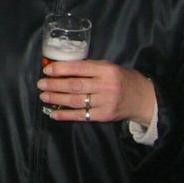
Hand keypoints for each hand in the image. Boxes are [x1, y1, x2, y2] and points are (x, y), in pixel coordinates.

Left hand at [37, 60, 155, 125]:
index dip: (61, 69)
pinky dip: (66, 115)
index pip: (79, 68)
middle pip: (75, 85)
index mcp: (106, 70)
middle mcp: (106, 86)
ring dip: (57, 99)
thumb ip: (89, 67)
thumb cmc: (121, 79)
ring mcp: (105, 102)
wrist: (143, 98)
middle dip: (55, 85)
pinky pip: (81, 116)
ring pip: (76, 101)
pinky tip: (54, 113)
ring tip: (44, 96)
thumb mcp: (108, 67)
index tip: (46, 70)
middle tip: (40, 84)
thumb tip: (62, 68)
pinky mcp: (104, 116)